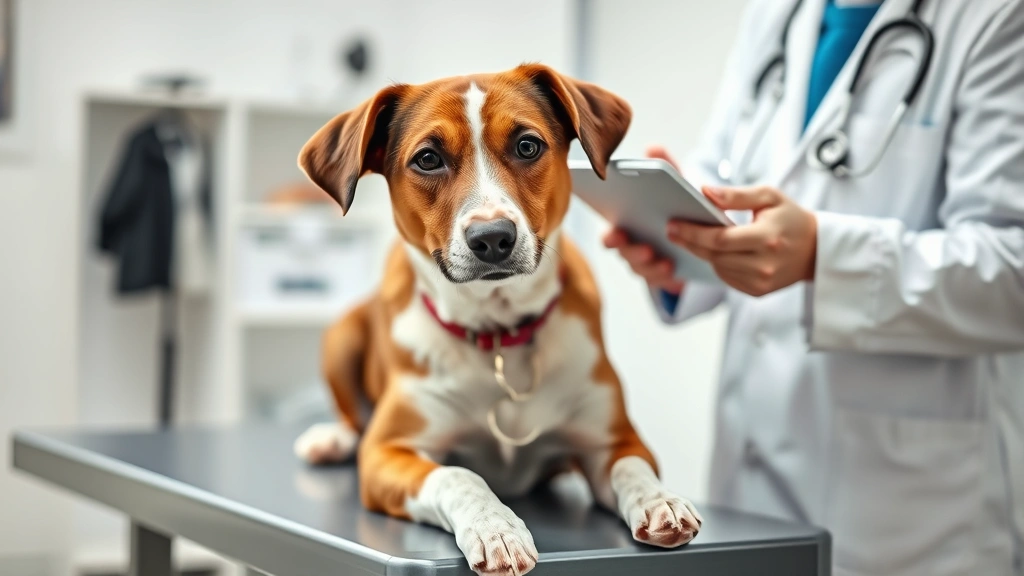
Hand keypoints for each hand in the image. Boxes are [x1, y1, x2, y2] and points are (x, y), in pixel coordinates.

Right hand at [602, 145, 685, 294]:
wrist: (696, 230)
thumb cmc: (676, 204)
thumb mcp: (674, 186)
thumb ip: (664, 168)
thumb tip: (653, 147)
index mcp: (626, 224)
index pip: (610, 234)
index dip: (611, 236)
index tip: (617, 232)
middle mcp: (630, 246)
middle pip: (624, 254)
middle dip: (631, 251)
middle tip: (644, 248)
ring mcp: (645, 264)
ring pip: (641, 269)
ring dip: (650, 266)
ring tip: (664, 260)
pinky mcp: (663, 277)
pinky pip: (661, 282)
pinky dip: (667, 278)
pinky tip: (677, 273)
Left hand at [667, 185, 816, 296]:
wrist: (817, 250)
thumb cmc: (791, 218)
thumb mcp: (769, 196)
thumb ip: (736, 195)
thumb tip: (705, 192)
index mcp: (767, 238)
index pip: (720, 239)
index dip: (693, 232)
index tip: (673, 224)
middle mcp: (764, 264)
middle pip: (714, 255)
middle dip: (691, 242)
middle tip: (672, 230)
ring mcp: (761, 282)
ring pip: (718, 267)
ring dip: (704, 252)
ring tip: (693, 237)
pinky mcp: (758, 292)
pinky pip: (727, 278)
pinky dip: (718, 264)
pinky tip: (717, 251)